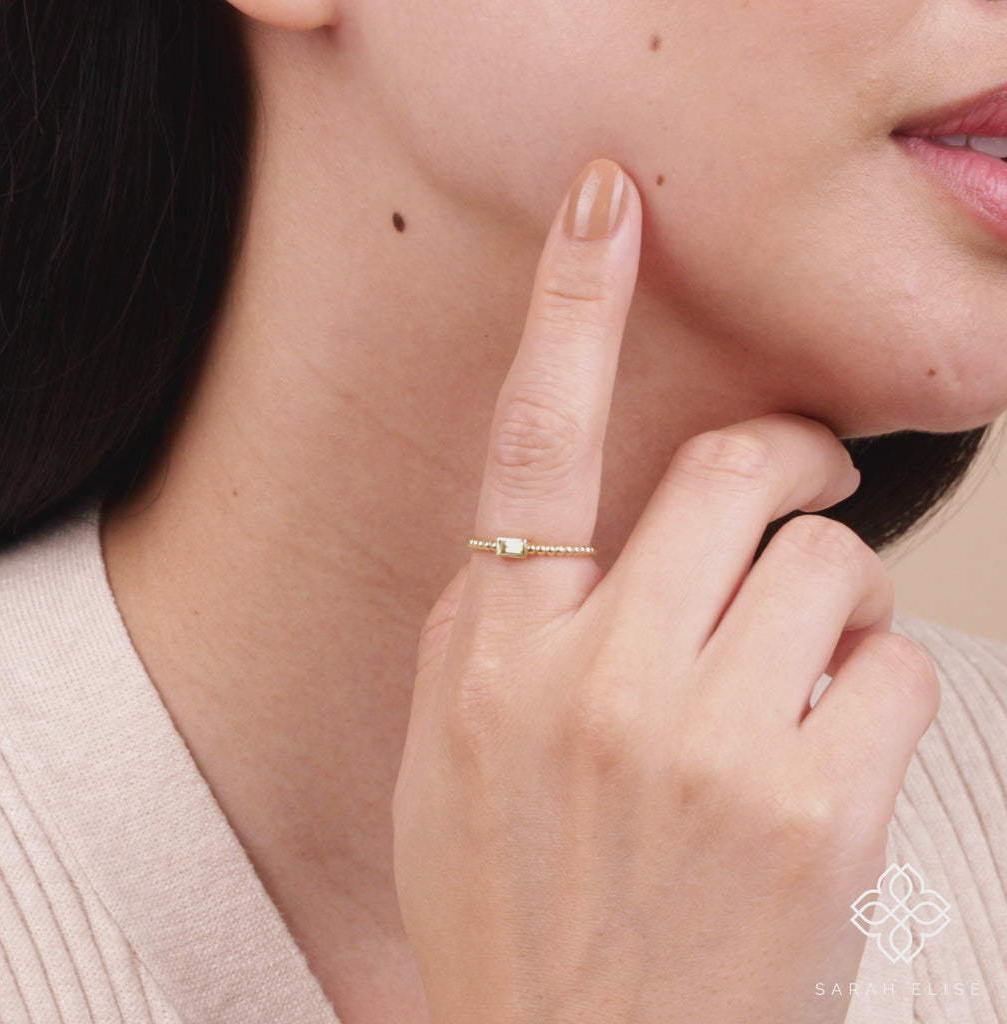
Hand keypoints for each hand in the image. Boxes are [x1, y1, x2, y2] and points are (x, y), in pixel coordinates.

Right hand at [392, 159, 939, 1023]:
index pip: (532, 442)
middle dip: (788, 460)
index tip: (608, 209)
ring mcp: (712, 743)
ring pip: (831, 563)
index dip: (571, 306)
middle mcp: (599, 679)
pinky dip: (878, 678)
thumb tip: (554, 532)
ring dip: (831, 590)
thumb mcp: (445, 750)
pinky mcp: (818, 811)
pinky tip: (827, 737)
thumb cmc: (510, 901)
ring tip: (798, 662)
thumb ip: (491, 624)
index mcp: (498, 656)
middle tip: (799, 482)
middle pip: (734, 474)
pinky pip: (895, 665)